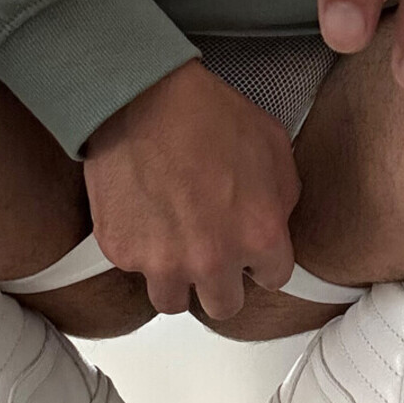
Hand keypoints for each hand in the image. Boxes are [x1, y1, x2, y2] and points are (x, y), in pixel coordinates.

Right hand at [82, 59, 300, 318]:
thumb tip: (274, 223)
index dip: (261, 260)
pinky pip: (135, 268)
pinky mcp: (121, 252)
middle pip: (223, 306)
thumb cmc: (209, 114)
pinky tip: (145, 213)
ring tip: (174, 243)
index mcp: (259, 237)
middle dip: (222, 282)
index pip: (273, 279)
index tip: (249, 247)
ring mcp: (162, 262)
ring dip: (177, 278)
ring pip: (173, 300)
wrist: (142, 96)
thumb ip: (282, 199)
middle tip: (212, 252)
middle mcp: (212, 261)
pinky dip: (140, 248)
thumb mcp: (274, 147)